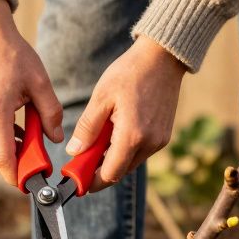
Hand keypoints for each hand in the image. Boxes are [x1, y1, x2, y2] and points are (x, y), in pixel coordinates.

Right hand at [0, 0, 63, 186]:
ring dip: (0, 152)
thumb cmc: (13, 55)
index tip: (29, 181)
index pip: (2, 158)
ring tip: (22, 138)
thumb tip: (55, 139)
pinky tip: (8, 127)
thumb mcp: (40, 82)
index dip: (16, 175)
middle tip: (31, 158)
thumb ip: (51, 114)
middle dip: (10, 165)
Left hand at [66, 37, 185, 191]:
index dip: (91, 180)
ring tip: (101, 135)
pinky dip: (126, 149)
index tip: (77, 177)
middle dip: (100, 168)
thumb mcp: (101, 97)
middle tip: (83, 155)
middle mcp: (149, 143)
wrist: (162, 58)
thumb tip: (74, 152)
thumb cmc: (130, 73)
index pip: (109, 174)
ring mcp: (159, 141)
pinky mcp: (164, 136)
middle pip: (120, 171)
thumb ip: (87, 128)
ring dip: (113, 157)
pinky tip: (116, 130)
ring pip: (130, 162)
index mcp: (132, 136)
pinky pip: (141, 152)